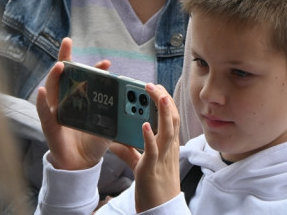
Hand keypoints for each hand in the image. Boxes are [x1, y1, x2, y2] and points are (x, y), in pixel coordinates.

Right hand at [36, 37, 112, 170]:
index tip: (107, 63)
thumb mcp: (108, 125)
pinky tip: (42, 92)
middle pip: (63, 76)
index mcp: (81, 98)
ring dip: (54, 76)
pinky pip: (44, 113)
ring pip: (52, 90)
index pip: (86, 78)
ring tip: (60, 64)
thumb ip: (116, 114)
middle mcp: (66, 101)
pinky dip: (42, 102)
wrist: (82, 164)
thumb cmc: (93, 141)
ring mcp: (56, 112)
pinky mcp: (50, 127)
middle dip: (65, 58)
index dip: (95, 69)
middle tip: (67, 41)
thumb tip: (133, 104)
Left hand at [126, 84, 180, 212]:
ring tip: (156, 94)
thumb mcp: (142, 164)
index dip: (165, 101)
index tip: (156, 88)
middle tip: (152, 85)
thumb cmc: (153, 188)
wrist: (160, 211)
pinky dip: (149, 136)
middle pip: (172, 118)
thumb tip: (114, 140)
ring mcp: (162, 158)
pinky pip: (153, 150)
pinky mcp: (151, 168)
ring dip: (163, 110)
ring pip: (168, 130)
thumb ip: (129, 150)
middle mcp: (169, 149)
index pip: (171, 118)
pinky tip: (144, 125)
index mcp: (168, 146)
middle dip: (164, 99)